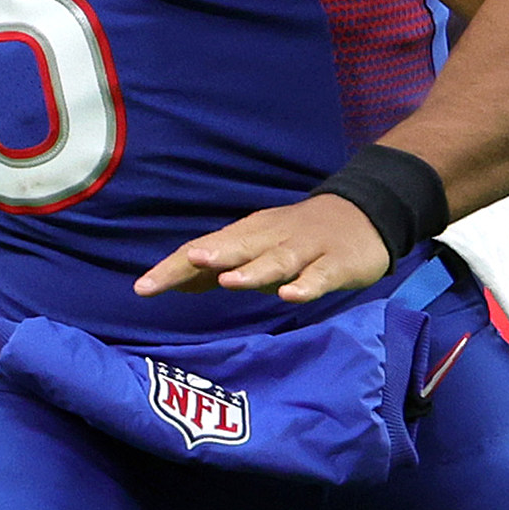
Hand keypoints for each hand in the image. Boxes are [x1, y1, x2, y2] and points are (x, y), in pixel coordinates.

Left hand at [134, 194, 390, 304]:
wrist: (365, 213)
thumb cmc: (298, 239)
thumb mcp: (256, 250)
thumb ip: (220, 268)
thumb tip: (177, 282)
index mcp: (248, 236)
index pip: (205, 250)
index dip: (174, 269)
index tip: (143, 288)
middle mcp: (271, 238)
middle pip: (234, 249)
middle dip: (206, 257)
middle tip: (178, 268)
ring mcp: (304, 250)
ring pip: (276, 259)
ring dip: (251, 270)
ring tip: (227, 281)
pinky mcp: (335, 263)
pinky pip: (319, 276)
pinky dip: (305, 285)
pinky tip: (290, 296)